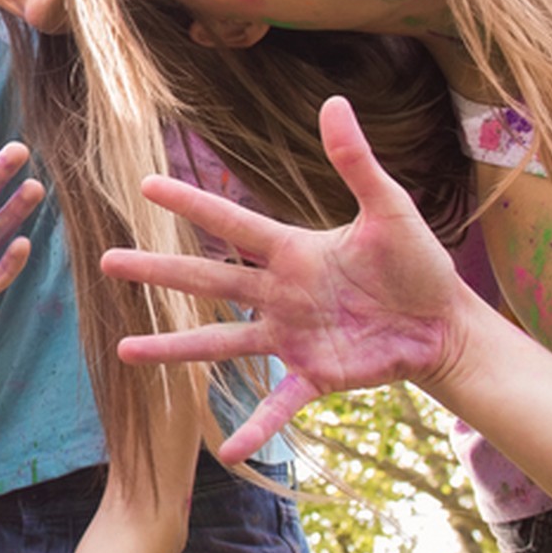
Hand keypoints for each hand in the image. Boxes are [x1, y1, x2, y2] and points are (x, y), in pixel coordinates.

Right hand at [103, 96, 495, 464]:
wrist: (444, 323)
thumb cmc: (416, 263)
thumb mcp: (390, 209)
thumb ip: (356, 162)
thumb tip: (334, 102)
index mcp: (294, 250)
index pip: (233, 222)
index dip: (192, 201)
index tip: (146, 183)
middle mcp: (280, 293)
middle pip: (209, 280)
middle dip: (159, 271)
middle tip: (108, 261)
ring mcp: (292, 338)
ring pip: (223, 343)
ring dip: (176, 349)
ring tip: (125, 352)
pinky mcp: (315, 376)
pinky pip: (278, 403)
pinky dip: (254, 427)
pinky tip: (227, 450)